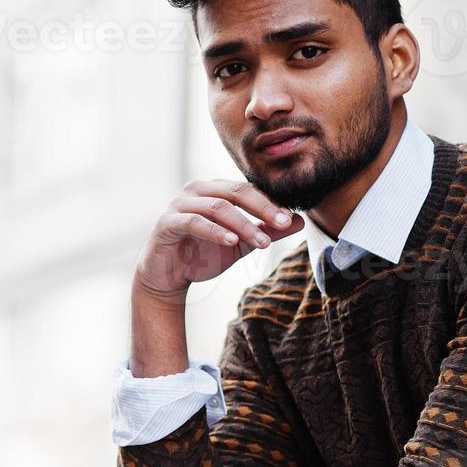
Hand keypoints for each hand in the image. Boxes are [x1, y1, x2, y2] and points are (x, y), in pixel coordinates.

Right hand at [134, 179, 303, 303]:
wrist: (167, 277)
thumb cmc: (201, 255)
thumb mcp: (240, 244)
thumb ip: (265, 231)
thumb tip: (299, 221)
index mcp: (215, 190)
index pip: (247, 189)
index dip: (270, 203)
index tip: (290, 219)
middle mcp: (197, 191)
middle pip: (235, 191)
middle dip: (262, 208)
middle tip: (283, 224)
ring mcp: (179, 204)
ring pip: (217, 207)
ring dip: (243, 225)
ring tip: (262, 242)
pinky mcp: (167, 222)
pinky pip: (194, 222)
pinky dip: (215, 231)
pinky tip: (231, 242)